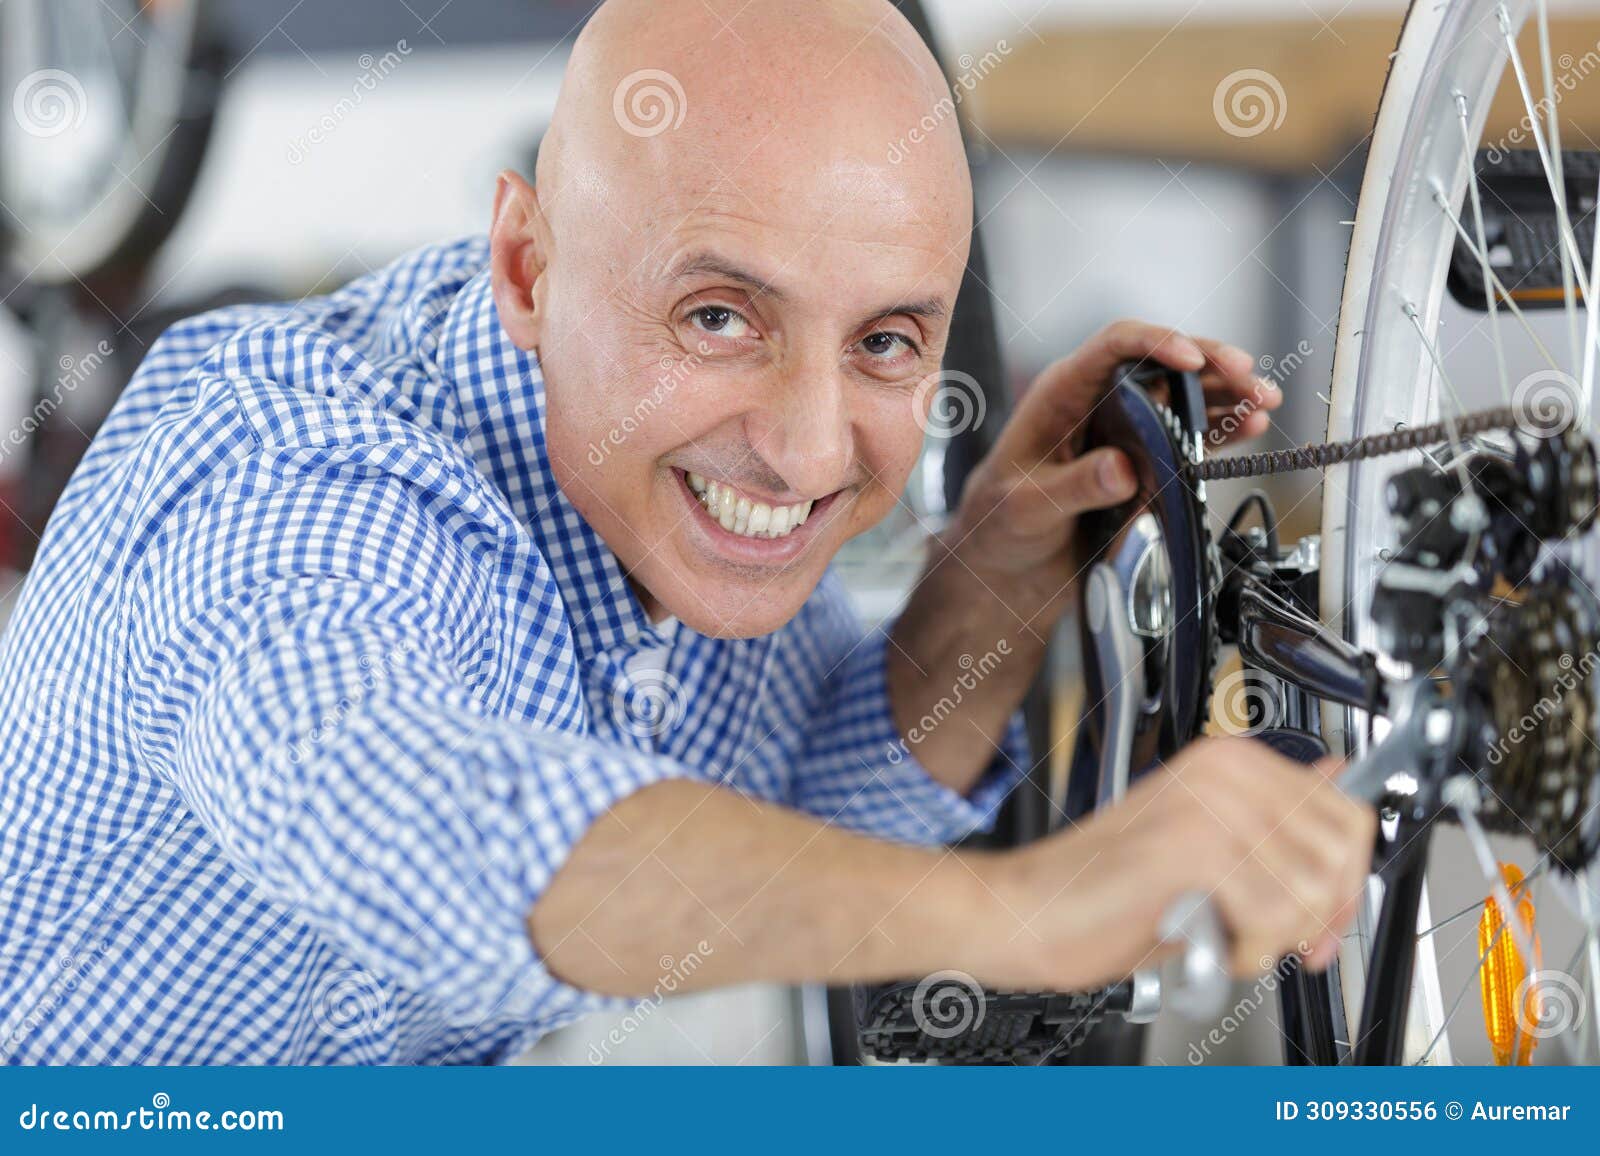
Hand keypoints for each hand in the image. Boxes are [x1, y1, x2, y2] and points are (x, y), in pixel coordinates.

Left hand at [943, 321, 1280, 616]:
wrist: (1003, 565)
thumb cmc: (998, 524)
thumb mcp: (1029, 505)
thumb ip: (1074, 486)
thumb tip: (1123, 468)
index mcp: (1062, 393)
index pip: (1114, 346)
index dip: (1156, 343)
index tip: (1191, 360)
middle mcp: (1098, 403)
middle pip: (1162, 365)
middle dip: (1210, 366)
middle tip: (1250, 377)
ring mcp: (1123, 431)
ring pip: (1183, 397)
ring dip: (1225, 397)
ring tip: (1264, 401)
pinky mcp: (1142, 462)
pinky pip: (1187, 437)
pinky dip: (1219, 432)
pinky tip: (1248, 429)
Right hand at [971, 737, 1374, 991]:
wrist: (1027, 911)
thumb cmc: (1104, 891)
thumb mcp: (1207, 846)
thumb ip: (1274, 819)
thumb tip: (1339, 784)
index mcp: (1230, 761)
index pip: (1347, 814)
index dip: (1345, 884)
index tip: (1319, 918)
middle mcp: (1224, 772)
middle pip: (1340, 856)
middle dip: (1315, 917)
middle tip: (1268, 938)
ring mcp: (1209, 805)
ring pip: (1309, 893)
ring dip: (1272, 937)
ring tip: (1217, 933)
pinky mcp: (1191, 848)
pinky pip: (1271, 917)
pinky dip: (1244, 951)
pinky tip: (1201, 940)